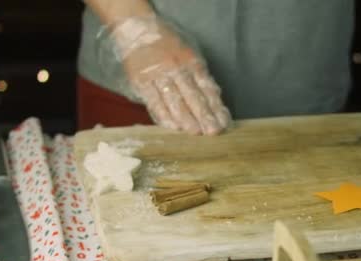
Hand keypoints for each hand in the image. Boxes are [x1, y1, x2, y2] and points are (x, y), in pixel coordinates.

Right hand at [111, 17, 230, 134]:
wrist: (136, 27)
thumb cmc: (166, 43)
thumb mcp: (189, 52)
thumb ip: (200, 75)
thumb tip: (215, 96)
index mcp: (191, 62)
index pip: (207, 87)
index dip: (216, 106)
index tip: (224, 122)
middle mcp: (176, 69)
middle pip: (193, 95)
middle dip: (204, 115)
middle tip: (213, 131)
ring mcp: (158, 75)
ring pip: (174, 100)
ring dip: (186, 118)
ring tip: (196, 132)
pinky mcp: (141, 82)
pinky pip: (153, 101)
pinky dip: (163, 115)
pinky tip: (173, 127)